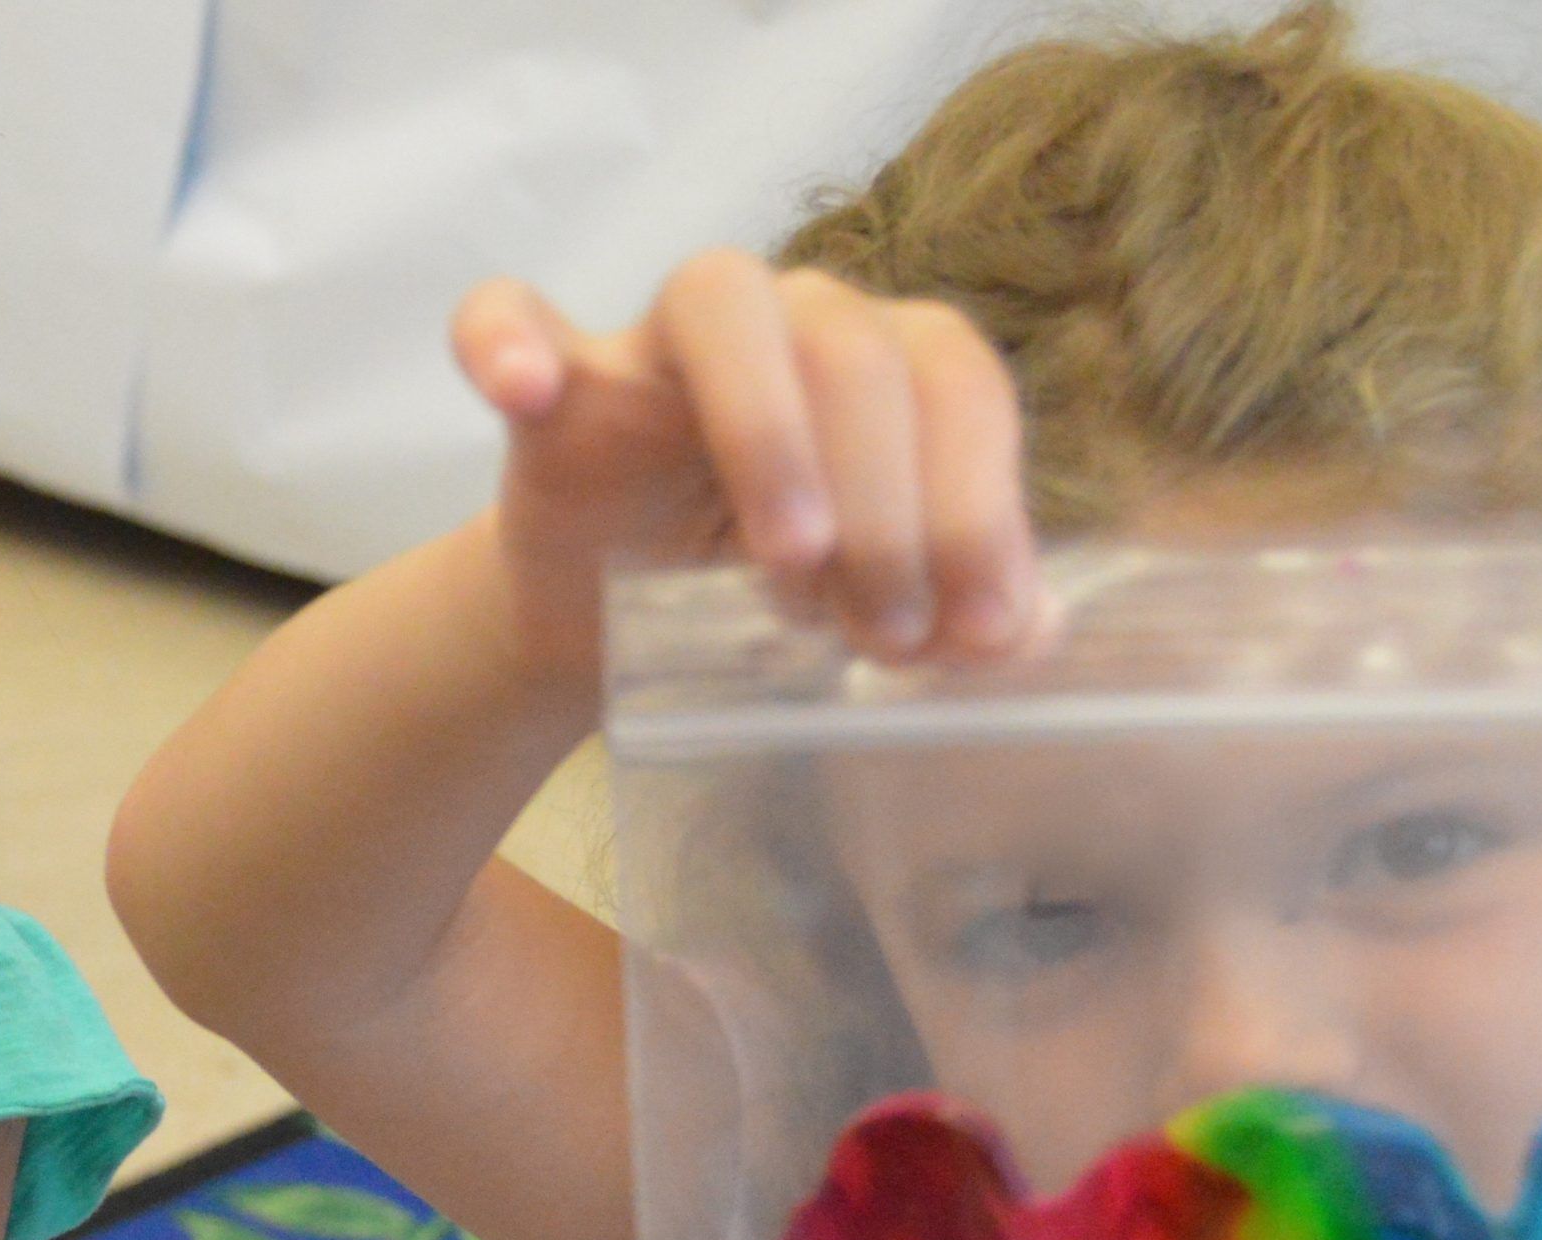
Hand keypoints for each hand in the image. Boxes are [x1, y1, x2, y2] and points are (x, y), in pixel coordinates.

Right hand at [449, 254, 1058, 689]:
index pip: (959, 384)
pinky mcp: (555, 380)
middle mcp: (789, 320)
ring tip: (790, 561)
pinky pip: (509, 314)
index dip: (982, 503)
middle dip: (890, 504)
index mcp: (888, 364)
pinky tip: (523, 386)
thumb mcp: (878, 613)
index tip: (982, 628)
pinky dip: (507, 337)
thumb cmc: (766, 597)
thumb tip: (1034, 635)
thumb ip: (959, 611)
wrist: (616, 626)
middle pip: (855, 352)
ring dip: (767, 430)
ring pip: (720, 302)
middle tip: (887, 631)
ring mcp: (661, 340)